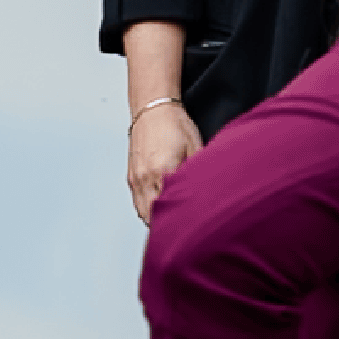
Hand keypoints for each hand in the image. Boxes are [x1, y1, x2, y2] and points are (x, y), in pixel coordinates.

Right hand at [129, 102, 202, 223]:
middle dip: (165, 224)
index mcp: (163, 170)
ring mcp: (136, 177)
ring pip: (142, 211)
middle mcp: (146, 177)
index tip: (188, 228)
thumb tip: (207, 190)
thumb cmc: (174, 124)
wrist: (153, 108)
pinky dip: (146, 208)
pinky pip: (137, 200)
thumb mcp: (195, 146)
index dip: (178, 221)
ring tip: (170, 221)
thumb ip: (198, 172)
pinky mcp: (132, 175)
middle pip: (152, 215)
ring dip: (154, 218)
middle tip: (180, 229)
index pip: (169, 207)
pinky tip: (159, 207)